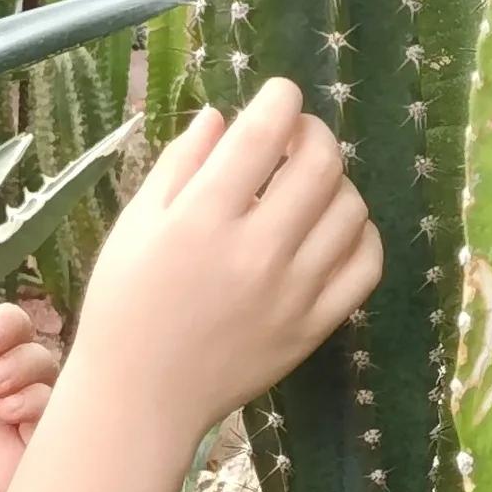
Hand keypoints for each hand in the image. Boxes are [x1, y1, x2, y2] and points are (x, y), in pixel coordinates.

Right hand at [71, 79, 383, 435]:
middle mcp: (255, 251)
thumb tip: (222, 116)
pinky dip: (361, 235)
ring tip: (311, 186)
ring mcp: (292, 293)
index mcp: (202, 219)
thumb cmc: (126, 304)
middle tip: (297, 138)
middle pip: (320, 164)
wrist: (141, 397)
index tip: (279, 95)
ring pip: (351, 209)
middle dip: (314, 133)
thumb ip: (181, 164)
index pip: (264, 134)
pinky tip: (336, 229)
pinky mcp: (314, 327)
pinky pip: (365, 266)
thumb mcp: (135, 224)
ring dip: (337, 182)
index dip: (281, 99)